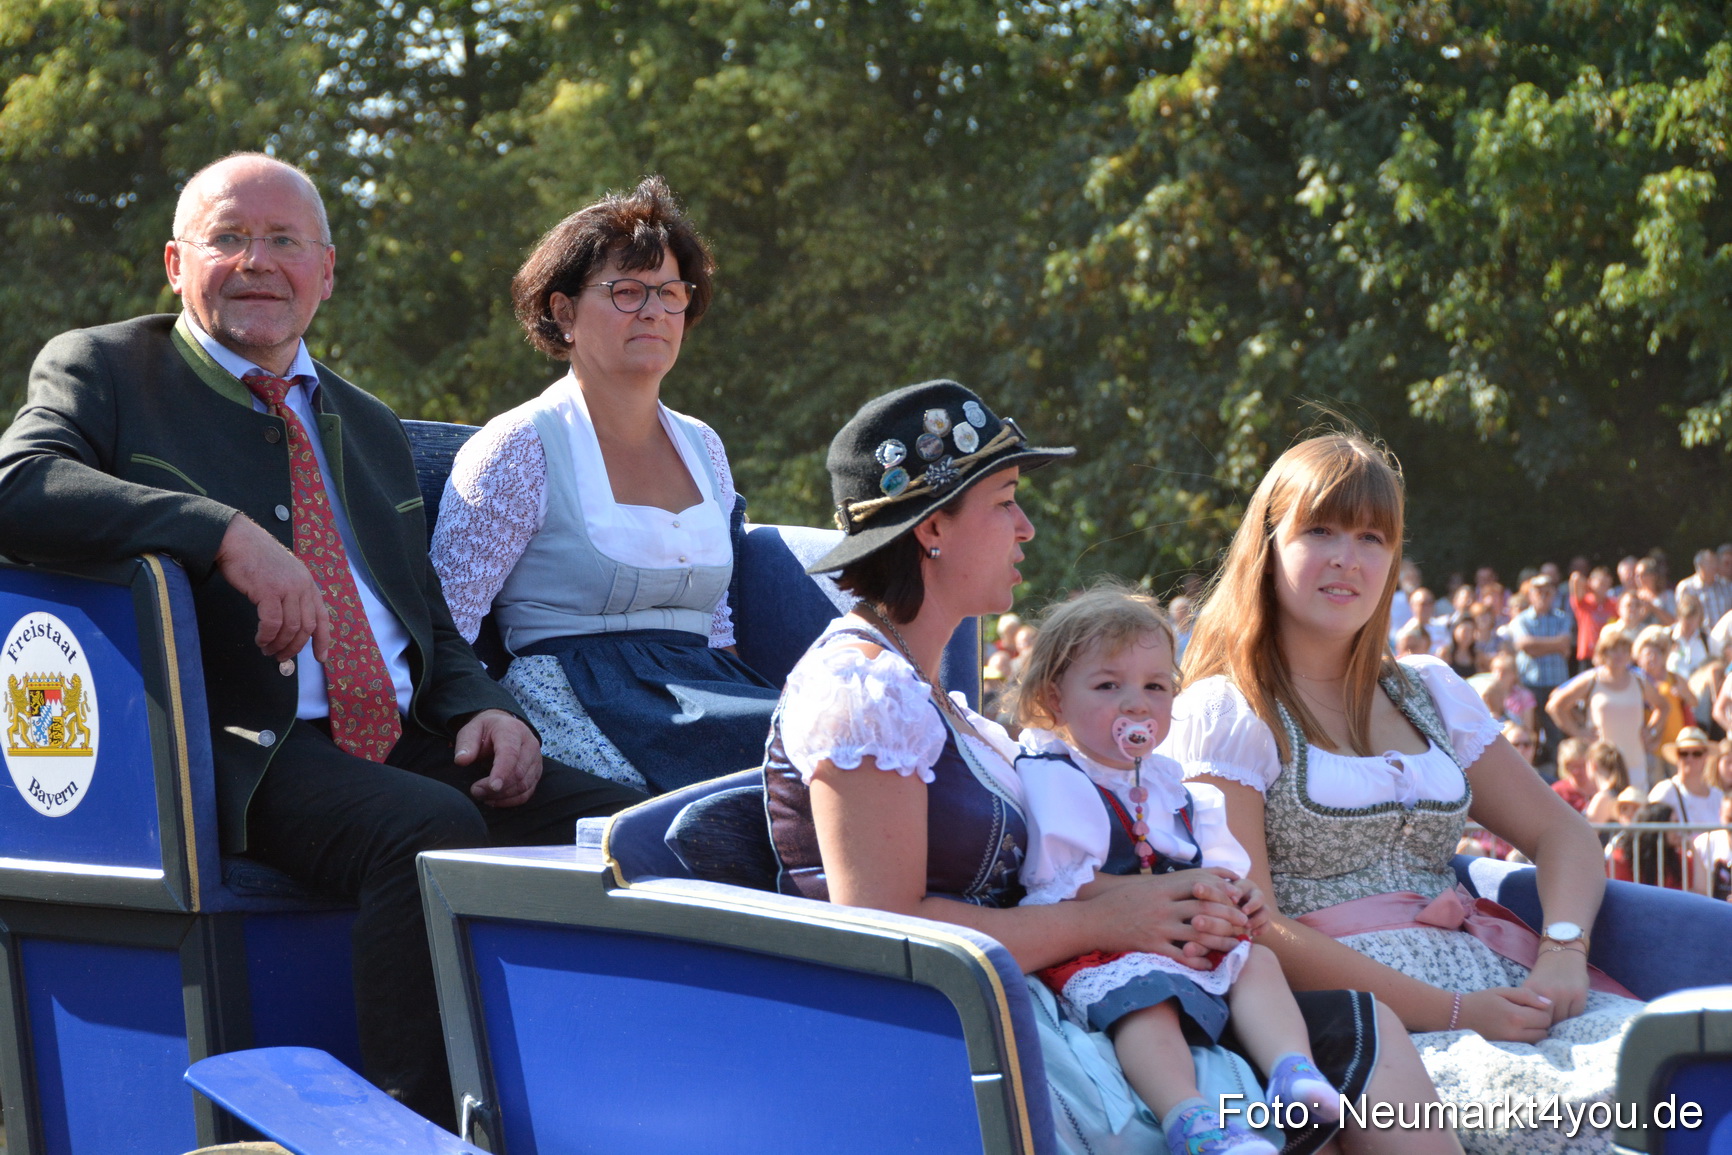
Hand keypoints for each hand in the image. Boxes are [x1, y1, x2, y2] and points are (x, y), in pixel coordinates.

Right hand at [215, 514, 330, 662]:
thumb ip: (290, 595)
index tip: (321, 658)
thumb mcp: (282, 575)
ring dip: (279, 644)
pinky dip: (267, 636)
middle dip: (295, 647)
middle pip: (306, 627)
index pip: (322, 616)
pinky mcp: (269, 591)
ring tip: (267, 650)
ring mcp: (287, 587)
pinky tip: (260, 640)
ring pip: (290, 628)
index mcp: (307, 583)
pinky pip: (272, 623)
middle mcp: (302, 585)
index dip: (323, 639)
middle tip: (280, 658)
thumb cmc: (255, 558)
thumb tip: (290, 626)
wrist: (236, 539)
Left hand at [454, 709, 541, 806]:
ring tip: (483, 796)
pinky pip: (527, 792)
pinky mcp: (536, 772)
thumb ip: (465, 744)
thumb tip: (461, 760)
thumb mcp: (471, 731)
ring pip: (524, 785)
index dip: (502, 772)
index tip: (491, 786)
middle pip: (518, 773)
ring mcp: (536, 759)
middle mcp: (530, 744)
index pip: (510, 754)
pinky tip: (494, 800)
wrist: (504, 727)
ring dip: (502, 796)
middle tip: (475, 791)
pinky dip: (511, 801)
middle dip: (497, 788)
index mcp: (513, 731)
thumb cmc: (486, 731)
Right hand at [1085, 869, 1247, 968]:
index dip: (1223, 893)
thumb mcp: (1145, 886)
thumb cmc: (1120, 902)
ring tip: (1235, 945)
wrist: (1093, 921)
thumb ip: (1170, 885)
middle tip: (1245, 924)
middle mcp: (1163, 907)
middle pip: (1205, 910)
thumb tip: (1198, 884)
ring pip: (1199, 934)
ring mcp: (1158, 927)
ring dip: (1221, 941)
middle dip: (1230, 918)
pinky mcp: (1152, 947)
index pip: (1200, 887)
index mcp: (1162, 888)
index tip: (1238, 899)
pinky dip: (1199, 960)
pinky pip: (1182, 955)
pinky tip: (1209, 963)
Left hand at [1222, 875, 1271, 936]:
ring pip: (1265, 912)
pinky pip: (1267, 924)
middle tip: (1243, 912)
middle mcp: (1256, 895)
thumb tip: (1232, 899)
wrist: (1233, 903)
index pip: (1244, 887)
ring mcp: (1261, 907)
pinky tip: (1253, 934)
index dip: (1239, 894)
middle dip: (1252, 906)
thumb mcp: (1225, 892)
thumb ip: (1227, 894)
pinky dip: (1262, 929)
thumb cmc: (1226, 895)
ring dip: (1257, 919)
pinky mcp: (1263, 919)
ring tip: (1247, 926)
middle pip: (1259, 898)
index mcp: (1246, 886)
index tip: (1233, 901)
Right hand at [1459, 986, 1553, 1041]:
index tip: (1530, 1005)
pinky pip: (1527, 1045)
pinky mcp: (1508, 1049)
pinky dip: (1527, 1038)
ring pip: (1538, 1040)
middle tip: (1527, 1013)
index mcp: (1515, 1016)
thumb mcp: (1503, 991)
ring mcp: (1511, 1044)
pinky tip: (1516, 1029)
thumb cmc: (1481, 1000)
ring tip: (1522, 1022)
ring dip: (1535, 1031)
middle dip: (1540, 1021)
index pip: (1544, 1017)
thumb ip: (1527, 995)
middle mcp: (1515, 1033)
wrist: (1458, 1016)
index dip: (1541, 1009)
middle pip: (1544, 1031)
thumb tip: (1548, 1003)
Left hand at [1523, 947, 1589, 1023]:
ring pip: (1563, 1020)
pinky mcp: (1579, 995)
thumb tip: (1532, 1025)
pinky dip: (1572, 1016)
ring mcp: (1565, 994)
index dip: (1536, 1024)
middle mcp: (1547, 993)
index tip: (1537, 1025)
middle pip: (1549, 1021)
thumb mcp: (1532, 985)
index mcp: (1532, 991)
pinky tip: (1569, 1009)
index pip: (1534, 1018)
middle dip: (1549, 1024)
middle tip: (1549, 1022)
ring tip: (1560, 1015)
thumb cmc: (1546, 973)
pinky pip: (1575, 1015)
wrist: (1563, 953)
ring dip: (1562, 1021)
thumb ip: (1531, 1003)